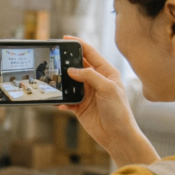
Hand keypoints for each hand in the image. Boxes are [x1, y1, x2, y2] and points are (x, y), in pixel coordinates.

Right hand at [60, 36, 157, 165]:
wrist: (117, 136)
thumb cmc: (119, 111)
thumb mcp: (108, 88)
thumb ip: (90, 76)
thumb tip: (72, 70)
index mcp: (106, 72)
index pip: (91, 54)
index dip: (78, 45)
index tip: (66, 38)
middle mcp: (96, 81)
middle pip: (78, 66)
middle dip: (66, 63)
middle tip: (55, 59)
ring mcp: (87, 93)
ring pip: (70, 83)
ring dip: (62, 82)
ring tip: (54, 81)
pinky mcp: (80, 107)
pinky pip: (67, 100)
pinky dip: (62, 101)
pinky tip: (61, 103)